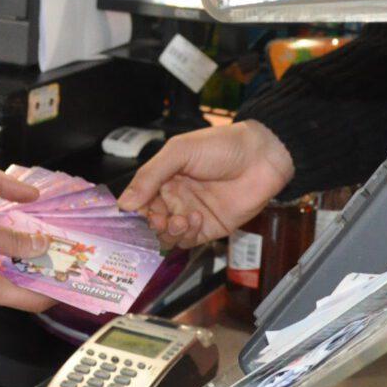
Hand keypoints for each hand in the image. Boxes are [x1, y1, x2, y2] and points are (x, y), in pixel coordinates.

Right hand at [116, 120, 294, 248]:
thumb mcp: (179, 152)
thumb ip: (150, 176)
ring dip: (168, 232)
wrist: (262, 157)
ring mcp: (191, 213)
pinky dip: (186, 235)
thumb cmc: (222, 145)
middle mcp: (175, 197)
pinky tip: (195, 219)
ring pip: (167, 235)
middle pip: (151, 220)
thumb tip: (124, 202)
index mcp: (164, 176)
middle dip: (151, 224)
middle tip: (157, 219)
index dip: (134, 209)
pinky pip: (189, 241)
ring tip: (180, 219)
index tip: (131, 214)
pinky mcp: (210, 228)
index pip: (139, 199)